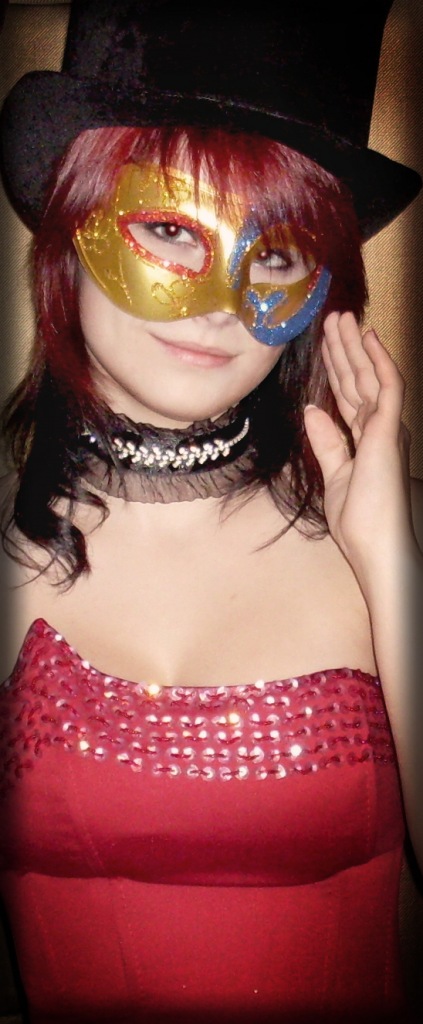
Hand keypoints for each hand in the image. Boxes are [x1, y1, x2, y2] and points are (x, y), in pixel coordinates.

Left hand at [304, 311, 413, 580]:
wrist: (376, 547)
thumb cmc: (360, 521)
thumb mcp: (335, 475)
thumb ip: (327, 441)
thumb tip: (313, 410)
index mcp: (367, 439)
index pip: (348, 395)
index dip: (337, 367)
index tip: (326, 343)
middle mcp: (380, 428)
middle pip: (357, 379)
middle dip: (344, 348)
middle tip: (333, 317)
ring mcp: (387, 428)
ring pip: (370, 374)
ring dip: (355, 345)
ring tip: (342, 317)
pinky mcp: (389, 430)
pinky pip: (387, 386)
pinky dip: (378, 359)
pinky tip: (367, 337)